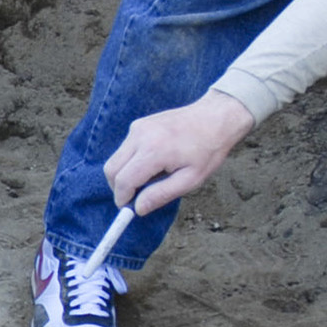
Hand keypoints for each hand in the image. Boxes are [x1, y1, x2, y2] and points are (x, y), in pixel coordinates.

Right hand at [104, 92, 254, 214]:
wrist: (215, 117)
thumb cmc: (207, 150)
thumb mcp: (190, 179)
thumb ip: (161, 195)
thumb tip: (138, 208)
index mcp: (154, 151)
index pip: (123, 180)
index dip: (122, 198)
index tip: (128, 209)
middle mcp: (140, 136)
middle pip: (111, 169)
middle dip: (118, 187)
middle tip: (134, 197)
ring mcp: (138, 127)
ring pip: (115, 159)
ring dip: (124, 174)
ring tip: (150, 178)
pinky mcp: (139, 124)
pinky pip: (124, 149)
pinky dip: (130, 161)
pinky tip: (152, 163)